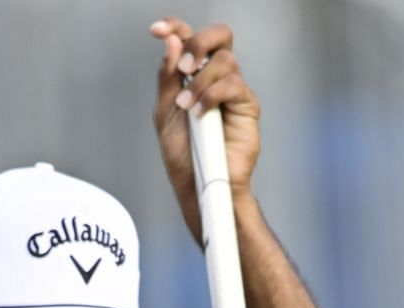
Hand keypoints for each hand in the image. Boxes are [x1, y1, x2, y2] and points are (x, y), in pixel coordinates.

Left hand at [149, 18, 260, 245]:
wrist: (197, 185)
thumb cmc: (183, 154)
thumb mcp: (164, 113)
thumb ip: (167, 78)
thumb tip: (172, 43)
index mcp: (194, 75)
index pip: (189, 38)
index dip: (175, 26)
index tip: (156, 30)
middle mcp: (216, 77)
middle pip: (219, 36)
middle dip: (199, 42)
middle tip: (183, 66)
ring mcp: (233, 91)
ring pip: (224, 61)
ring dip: (200, 82)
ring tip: (186, 108)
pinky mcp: (247, 106)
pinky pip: (234, 85)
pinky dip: (212, 97)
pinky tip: (201, 115)